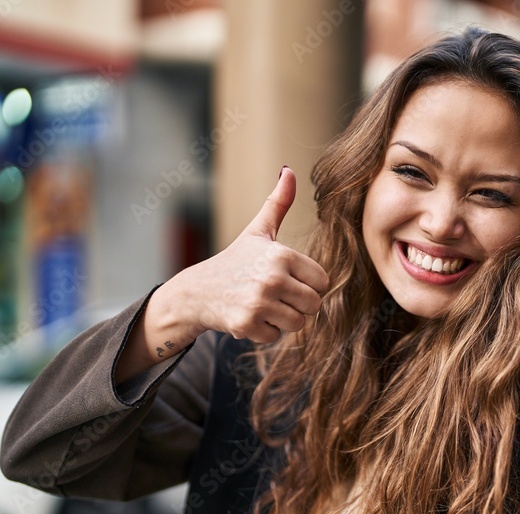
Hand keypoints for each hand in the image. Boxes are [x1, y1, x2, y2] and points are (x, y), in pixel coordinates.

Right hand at [185, 167, 329, 343]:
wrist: (196, 291)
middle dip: (299, 304)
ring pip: (298, 323)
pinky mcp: (247, 325)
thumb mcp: (258, 231)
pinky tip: (249, 316)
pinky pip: (276, 336)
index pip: (322, 282)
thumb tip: (290, 170)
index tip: (289, 279)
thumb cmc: (235, 261)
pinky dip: (264, 331)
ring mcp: (259, 303)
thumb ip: (278, 203)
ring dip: (283, 319)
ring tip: (263, 305)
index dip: (308, 284)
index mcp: (281, 254)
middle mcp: (272, 278)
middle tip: (276, 295)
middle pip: (314, 305)